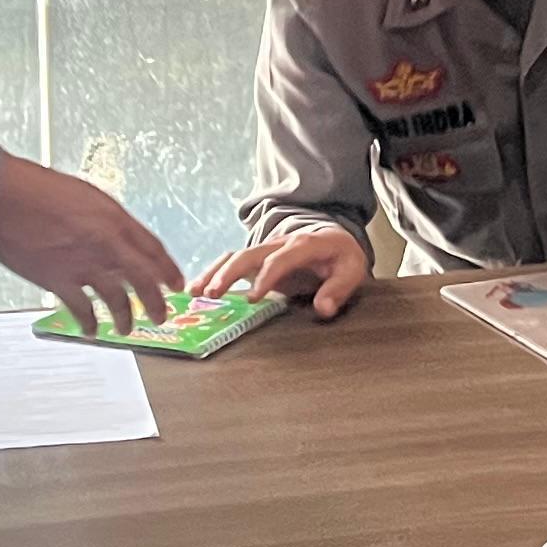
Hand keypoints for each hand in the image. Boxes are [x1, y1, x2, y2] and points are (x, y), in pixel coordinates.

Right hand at [0, 158, 183, 337]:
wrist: (1, 194)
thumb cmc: (36, 188)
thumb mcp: (84, 195)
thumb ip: (104, 220)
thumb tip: (115, 237)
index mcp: (114, 218)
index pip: (153, 249)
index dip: (168, 270)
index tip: (175, 283)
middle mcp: (106, 242)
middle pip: (144, 279)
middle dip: (157, 301)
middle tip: (163, 313)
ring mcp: (83, 264)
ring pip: (118, 300)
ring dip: (125, 317)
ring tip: (127, 327)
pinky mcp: (58, 280)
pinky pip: (83, 310)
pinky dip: (90, 323)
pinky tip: (91, 330)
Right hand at [188, 222, 372, 320]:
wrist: (333, 237)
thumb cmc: (341, 256)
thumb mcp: (352, 270)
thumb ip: (339, 289)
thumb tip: (323, 309)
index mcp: (304, 244)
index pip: (281, 259)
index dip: (266, 277)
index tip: (252, 298)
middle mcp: (279, 244)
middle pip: (249, 254)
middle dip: (228, 273)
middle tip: (212, 294)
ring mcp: (265, 250)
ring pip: (234, 256)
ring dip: (214, 272)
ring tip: (195, 292)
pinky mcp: (256, 260)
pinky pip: (231, 262)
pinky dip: (212, 273)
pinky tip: (196, 289)